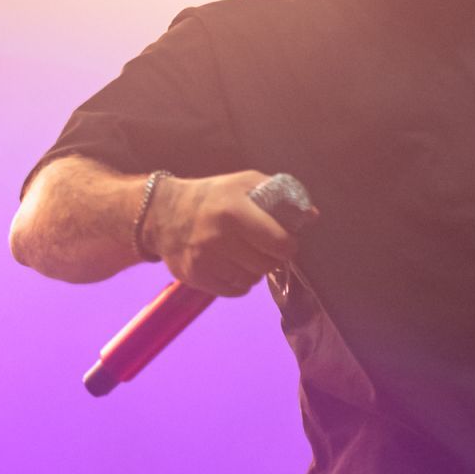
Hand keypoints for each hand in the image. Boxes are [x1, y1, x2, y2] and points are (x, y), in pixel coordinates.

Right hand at [147, 171, 308, 295]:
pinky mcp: (195, 277)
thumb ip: (279, 195)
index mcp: (235, 211)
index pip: (279, 243)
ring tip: (248, 255)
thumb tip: (311, 214)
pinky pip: (234, 291)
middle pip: (266, 265)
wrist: (163, 213)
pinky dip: (240, 282)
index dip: (289, 245)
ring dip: (256, 270)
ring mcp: (205, 260)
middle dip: (273, 258)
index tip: (286, 241)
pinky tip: (234, 266)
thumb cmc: (213, 195)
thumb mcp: (244, 182)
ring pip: (251, 280)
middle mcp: (218, 238)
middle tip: (267, 249)